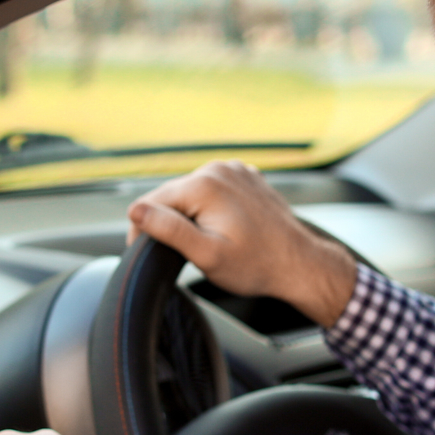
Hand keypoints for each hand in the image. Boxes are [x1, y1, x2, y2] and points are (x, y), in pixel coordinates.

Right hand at [127, 160, 357, 326]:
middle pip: (173, 195)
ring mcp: (235, 170)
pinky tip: (225, 228)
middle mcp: (219, 169)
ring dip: (191, 215)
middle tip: (184, 252)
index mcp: (205, 184)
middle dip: (170, 222)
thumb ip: (169, 230)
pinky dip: (211, 208)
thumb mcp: (206, 255)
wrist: (298, 263)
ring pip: (192, 192)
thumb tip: (136, 210)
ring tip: (209, 241)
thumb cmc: (256, 265)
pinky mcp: (246, 177)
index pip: (152, 201)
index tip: (145, 251)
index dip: (142, 228)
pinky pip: (215, 190)